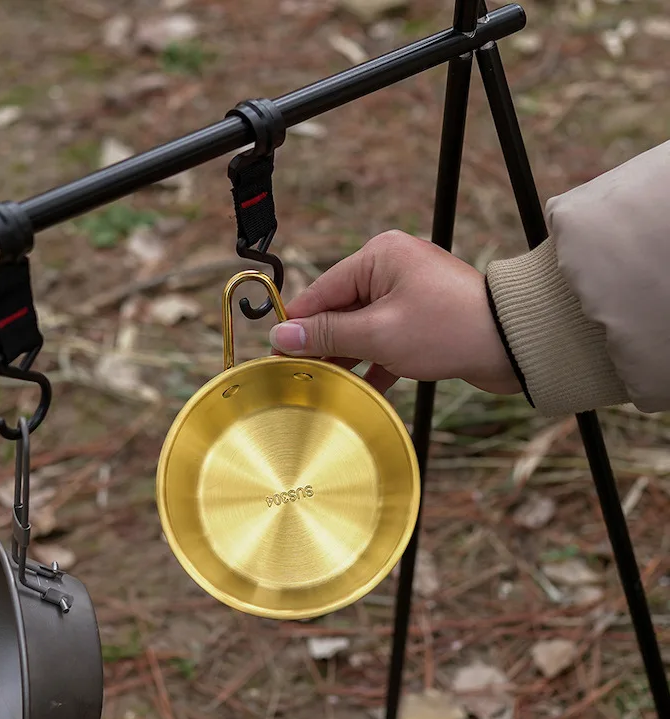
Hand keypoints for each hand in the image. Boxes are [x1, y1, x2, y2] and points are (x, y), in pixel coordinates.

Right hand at [269, 230, 520, 395]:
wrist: (515, 344)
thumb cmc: (448, 328)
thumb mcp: (378, 333)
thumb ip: (327, 334)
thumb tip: (282, 334)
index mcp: (378, 257)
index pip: (322, 291)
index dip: (296, 324)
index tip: (276, 353)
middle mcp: (392, 270)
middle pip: (340, 310)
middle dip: (322, 344)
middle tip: (299, 376)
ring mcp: (408, 296)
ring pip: (363, 329)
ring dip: (348, 358)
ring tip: (326, 386)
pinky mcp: (422, 321)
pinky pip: (386, 341)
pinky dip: (375, 364)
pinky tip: (362, 389)